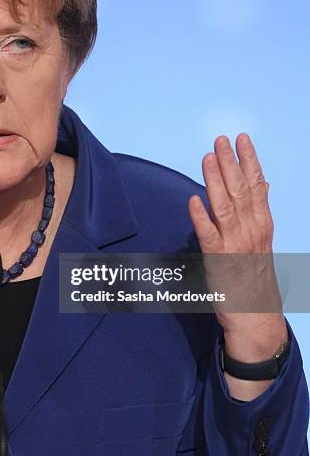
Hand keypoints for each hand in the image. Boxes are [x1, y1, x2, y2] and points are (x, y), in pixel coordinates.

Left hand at [188, 134, 284, 343]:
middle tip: (220, 139)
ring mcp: (235, 245)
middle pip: (240, 190)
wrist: (257, 317)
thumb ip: (259, 211)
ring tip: (208, 157)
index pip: (257, 186)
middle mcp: (252, 231)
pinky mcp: (219, 261)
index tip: (242, 139)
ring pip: (225, 206)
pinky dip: (201, 218)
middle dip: (230, 163)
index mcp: (262, 224)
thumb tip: (263, 184)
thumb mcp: (262, 239)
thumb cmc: (254, 276)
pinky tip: (193, 200)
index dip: (249, 161)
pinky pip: (208, 236)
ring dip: (216, 181)